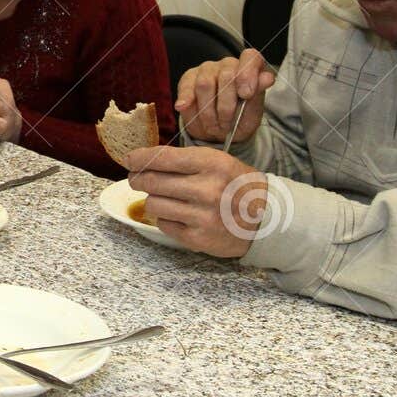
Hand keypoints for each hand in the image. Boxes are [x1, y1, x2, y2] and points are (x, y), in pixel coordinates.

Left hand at [124, 145, 266, 258]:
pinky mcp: (197, 238)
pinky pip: (163, 224)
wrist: (267, 219)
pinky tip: (178, 214)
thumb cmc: (237, 185)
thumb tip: (144, 160)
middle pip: (151, 181)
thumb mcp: (218, 162)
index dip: (139, 158)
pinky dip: (165, 218)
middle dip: (138, 179)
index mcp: (211, 164)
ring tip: (164, 198)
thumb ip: (184, 160)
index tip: (129, 159)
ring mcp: (202, 216)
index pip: (162, 158)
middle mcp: (206, 189)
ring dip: (152, 200)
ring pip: (152, 203)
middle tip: (137, 179)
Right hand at [176, 48, 275, 143]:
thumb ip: (258, 95)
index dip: (248, 73)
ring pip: (204, 83)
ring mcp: (207, 70)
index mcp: (249, 69)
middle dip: (226, 105)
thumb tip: (267, 78)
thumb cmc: (240, 120)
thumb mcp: (253, 113)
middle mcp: (228, 65)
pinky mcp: (188, 79)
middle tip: (226, 124)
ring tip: (213, 125)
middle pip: (226, 75)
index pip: (250, 57)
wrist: (220, 132)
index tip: (246, 94)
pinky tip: (184, 106)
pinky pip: (185, 86)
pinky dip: (186, 99)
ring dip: (208, 110)